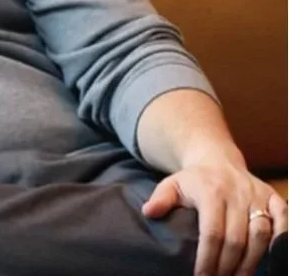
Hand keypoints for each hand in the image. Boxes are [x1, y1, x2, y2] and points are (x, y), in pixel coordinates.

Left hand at [143, 158, 287, 275]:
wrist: (217, 159)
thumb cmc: (193, 180)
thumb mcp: (172, 185)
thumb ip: (161, 199)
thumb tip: (149, 212)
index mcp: (211, 192)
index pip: (212, 233)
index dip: (208, 258)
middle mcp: (237, 193)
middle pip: (237, 239)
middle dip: (228, 266)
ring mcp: (257, 195)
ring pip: (261, 235)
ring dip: (252, 262)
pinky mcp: (273, 197)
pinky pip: (283, 221)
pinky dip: (279, 241)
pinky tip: (269, 260)